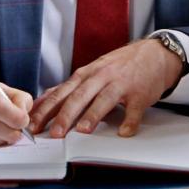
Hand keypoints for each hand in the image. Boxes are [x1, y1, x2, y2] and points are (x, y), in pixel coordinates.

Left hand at [29, 39, 183, 138]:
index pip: (62, 92)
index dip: (46, 109)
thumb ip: (70, 86)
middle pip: (80, 96)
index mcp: (87, 74)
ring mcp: (122, 84)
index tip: (34, 124)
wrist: (154, 54)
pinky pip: (134, 109)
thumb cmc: (120, 65)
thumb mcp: (92, 70)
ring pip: (104, 99)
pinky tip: (124, 132)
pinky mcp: (140, 93)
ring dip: (93, 115)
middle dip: (65, 115)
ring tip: (83, 131)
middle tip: (55, 133)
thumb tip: (44, 98)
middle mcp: (101, 77)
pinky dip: (130, 121)